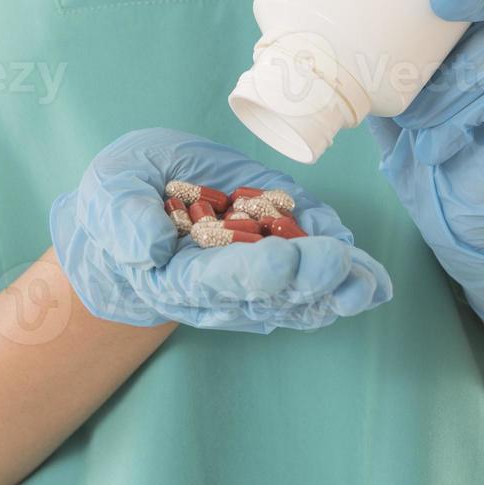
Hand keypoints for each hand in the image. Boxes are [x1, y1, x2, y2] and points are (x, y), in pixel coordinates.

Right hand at [49, 128, 391, 332]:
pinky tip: (374, 280)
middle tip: (336, 260)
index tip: (280, 259)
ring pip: (303, 295)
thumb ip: (124, 218)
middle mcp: (223, 289)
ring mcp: (258, 277)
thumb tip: (153, 249)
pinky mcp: (284, 256)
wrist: (143, 200)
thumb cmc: (123, 194)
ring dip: (337, 288)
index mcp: (176, 276)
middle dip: (308, 278)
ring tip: (367, 280)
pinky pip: (320, 277)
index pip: (215, 282)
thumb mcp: (109, 189)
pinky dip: (348, 278)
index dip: (250, 274)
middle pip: (269, 294)